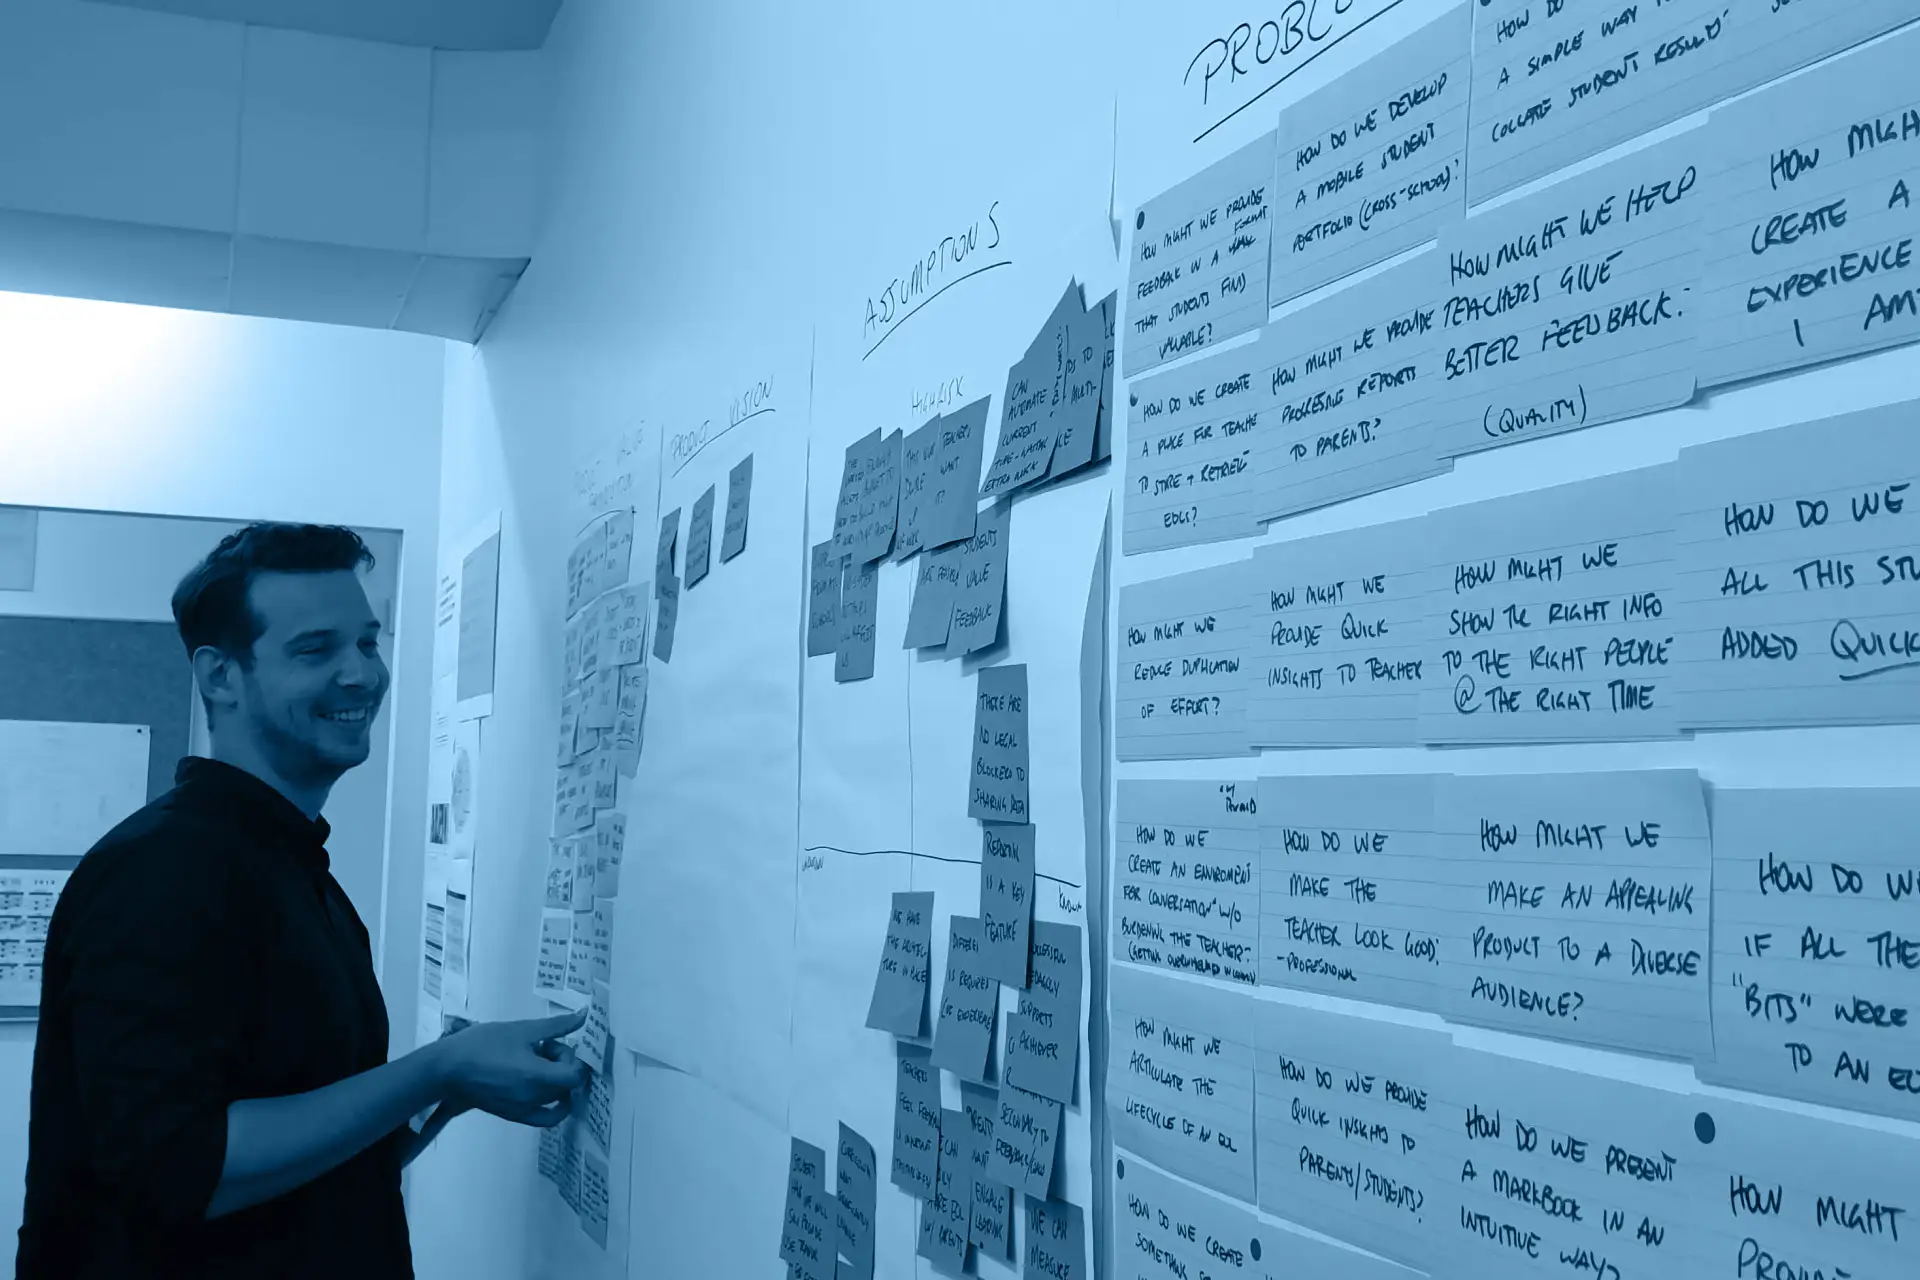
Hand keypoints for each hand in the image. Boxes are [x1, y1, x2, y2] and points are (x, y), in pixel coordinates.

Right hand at [433, 1009, 587, 1127]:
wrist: (446, 1069)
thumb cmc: (482, 1044)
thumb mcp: (521, 1029)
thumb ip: (556, 1025)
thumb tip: (585, 1015)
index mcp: (536, 1077)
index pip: (575, 1076)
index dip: (574, 1059)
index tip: (556, 1044)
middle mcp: (533, 1098)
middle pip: (567, 1086)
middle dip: (563, 1064)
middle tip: (542, 1047)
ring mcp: (523, 1110)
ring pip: (556, 1099)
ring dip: (556, 1081)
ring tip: (537, 1063)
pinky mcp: (512, 1115)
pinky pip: (542, 1117)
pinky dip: (552, 1106)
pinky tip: (541, 1087)